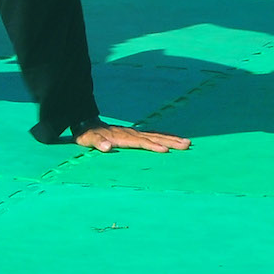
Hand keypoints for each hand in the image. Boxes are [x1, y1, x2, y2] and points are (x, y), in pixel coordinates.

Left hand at [74, 122, 190, 152]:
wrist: (86, 123)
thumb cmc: (88, 134)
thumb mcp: (88, 139)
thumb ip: (97, 142)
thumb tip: (105, 147)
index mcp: (122, 136)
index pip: (140, 142)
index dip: (152, 146)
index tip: (165, 150)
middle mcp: (131, 133)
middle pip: (153, 137)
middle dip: (170, 141)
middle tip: (186, 144)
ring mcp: (134, 132)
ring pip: (156, 135)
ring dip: (171, 138)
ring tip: (187, 142)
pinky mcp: (134, 133)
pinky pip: (152, 134)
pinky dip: (163, 136)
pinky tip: (172, 139)